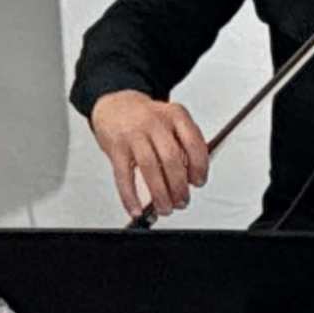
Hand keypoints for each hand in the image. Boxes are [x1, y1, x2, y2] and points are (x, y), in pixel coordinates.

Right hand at [88, 90, 209, 219]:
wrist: (114, 104)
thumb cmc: (147, 118)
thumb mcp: (172, 121)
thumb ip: (184, 144)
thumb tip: (192, 178)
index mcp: (176, 115)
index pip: (194, 143)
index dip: (199, 166)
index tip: (199, 182)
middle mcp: (156, 123)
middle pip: (172, 158)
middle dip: (179, 186)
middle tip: (182, 201)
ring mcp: (134, 134)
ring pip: (150, 168)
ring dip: (160, 193)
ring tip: (165, 208)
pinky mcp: (115, 147)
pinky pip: (123, 175)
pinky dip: (130, 196)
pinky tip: (136, 208)